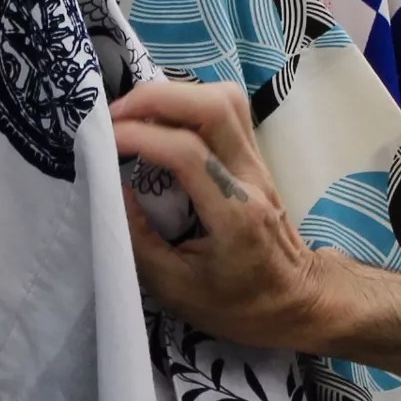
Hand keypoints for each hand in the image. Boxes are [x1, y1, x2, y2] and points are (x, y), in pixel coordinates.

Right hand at [110, 78, 343, 350]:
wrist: (299, 300)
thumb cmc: (239, 305)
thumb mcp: (176, 290)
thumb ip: (139, 240)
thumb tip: (112, 189)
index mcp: (234, 215)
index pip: (188, 153)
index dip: (140, 136)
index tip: (101, 142)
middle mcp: (251, 178)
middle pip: (214, 106)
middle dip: (155, 98)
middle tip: (112, 117)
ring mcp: (258, 162)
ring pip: (224, 98)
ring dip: (173, 95)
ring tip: (134, 117)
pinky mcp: (254, 157)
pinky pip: (225, 110)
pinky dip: (187, 103)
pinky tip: (161, 123)